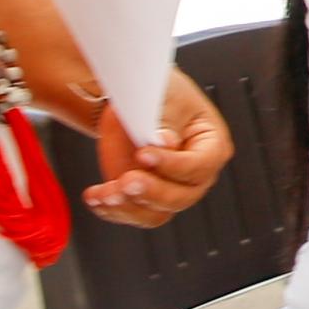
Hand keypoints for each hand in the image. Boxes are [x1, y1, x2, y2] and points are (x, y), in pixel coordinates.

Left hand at [83, 67, 234, 228]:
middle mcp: (194, 174)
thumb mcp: (166, 97)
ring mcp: (169, 189)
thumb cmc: (160, 94)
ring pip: (156, 213)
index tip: (144, 154)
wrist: (134, 102)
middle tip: (127, 180)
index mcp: (211, 145)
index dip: (173, 164)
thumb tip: (167, 143)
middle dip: (151, 192)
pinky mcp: (144, 198)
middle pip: (181, 197)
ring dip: (128, 207)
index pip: (199, 165)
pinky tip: (97, 196)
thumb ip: (167, 120)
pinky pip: (132, 214)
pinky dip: (111, 209)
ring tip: (105, 193)